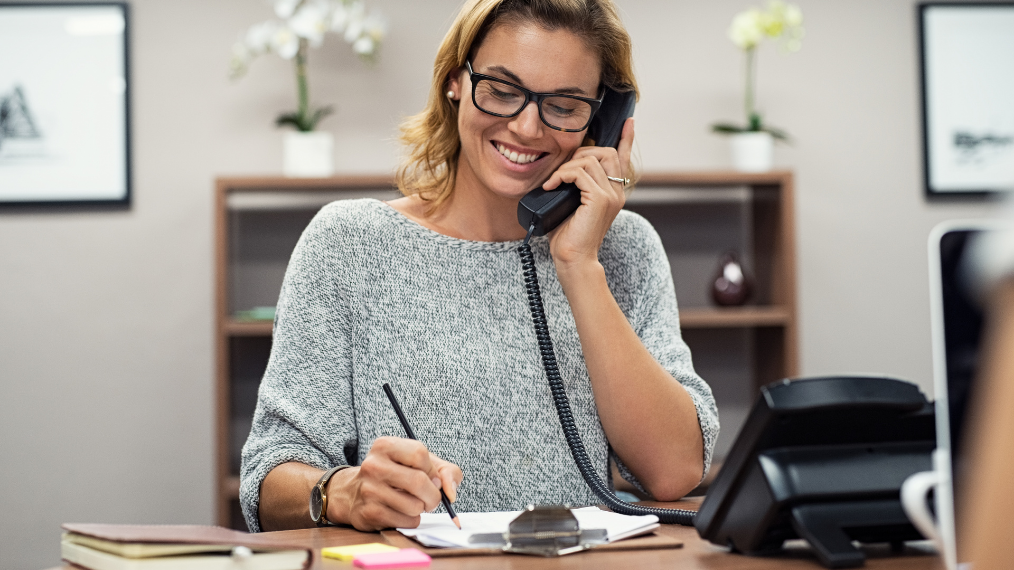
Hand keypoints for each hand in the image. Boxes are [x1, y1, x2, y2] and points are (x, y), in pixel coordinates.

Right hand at [328, 436, 462, 530]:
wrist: (353, 493)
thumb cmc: (395, 475)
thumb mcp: (419, 463)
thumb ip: (445, 471)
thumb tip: (450, 492)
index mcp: (385, 446)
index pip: (419, 454)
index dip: (431, 469)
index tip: (430, 476)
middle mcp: (373, 465)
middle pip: (419, 481)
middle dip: (433, 495)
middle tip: (431, 498)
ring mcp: (369, 490)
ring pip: (414, 506)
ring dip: (421, 509)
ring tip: (413, 503)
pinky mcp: (369, 513)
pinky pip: (406, 521)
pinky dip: (411, 520)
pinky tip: (401, 512)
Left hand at [540, 117, 633, 266]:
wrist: (573, 259)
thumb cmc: (569, 236)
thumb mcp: (573, 204)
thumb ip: (577, 186)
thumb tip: (564, 170)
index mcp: (613, 192)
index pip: (623, 159)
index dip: (627, 138)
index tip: (629, 122)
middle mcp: (617, 192)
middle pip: (606, 151)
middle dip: (581, 152)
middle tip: (563, 170)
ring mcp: (611, 195)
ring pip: (590, 159)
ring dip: (567, 166)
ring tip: (554, 182)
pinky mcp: (600, 200)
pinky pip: (579, 172)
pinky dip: (562, 175)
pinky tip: (552, 186)